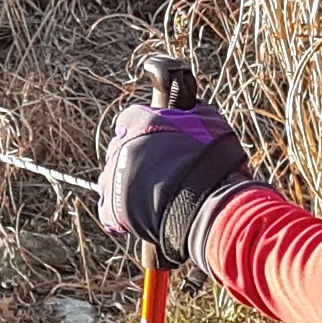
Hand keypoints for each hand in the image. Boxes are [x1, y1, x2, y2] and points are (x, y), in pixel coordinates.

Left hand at [98, 101, 250, 270]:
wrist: (206, 205)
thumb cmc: (212, 161)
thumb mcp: (210, 123)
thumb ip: (193, 111)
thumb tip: (189, 107)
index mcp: (139, 121)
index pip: (131, 119)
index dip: (145, 130)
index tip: (159, 141)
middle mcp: (120, 146)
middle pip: (120, 149)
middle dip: (137, 157)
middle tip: (161, 170)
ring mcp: (113, 177)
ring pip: (112, 178)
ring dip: (127, 184)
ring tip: (151, 195)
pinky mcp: (112, 208)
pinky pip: (109, 209)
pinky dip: (120, 213)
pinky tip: (138, 215)